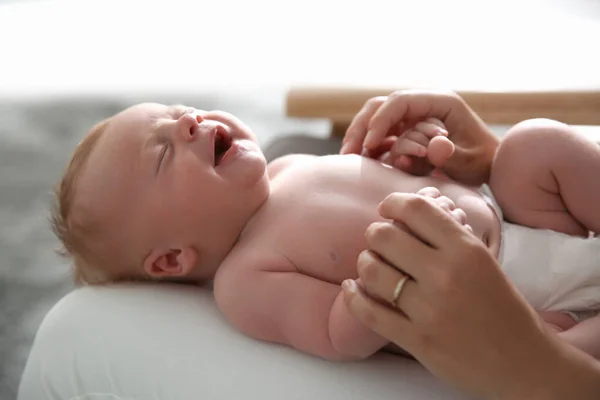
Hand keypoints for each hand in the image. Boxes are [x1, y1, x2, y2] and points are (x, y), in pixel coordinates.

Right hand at [341, 90, 499, 185]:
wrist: (491, 167)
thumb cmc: (483, 162)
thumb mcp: (470, 161)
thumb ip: (450, 155)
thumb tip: (430, 147)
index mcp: (439, 102)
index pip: (399, 101)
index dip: (380, 121)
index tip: (370, 146)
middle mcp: (422, 106)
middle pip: (381, 106)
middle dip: (362, 127)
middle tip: (350, 153)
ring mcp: (413, 118)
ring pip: (376, 119)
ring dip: (360, 137)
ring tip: (348, 159)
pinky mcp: (406, 132)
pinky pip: (381, 135)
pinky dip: (368, 147)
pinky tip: (359, 162)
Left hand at [341, 191, 572, 398]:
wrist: (524, 363)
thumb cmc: (503, 308)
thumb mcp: (484, 261)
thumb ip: (449, 236)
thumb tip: (408, 211)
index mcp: (467, 250)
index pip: (415, 209)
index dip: (393, 203)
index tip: (387, 209)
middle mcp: (446, 274)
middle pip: (384, 235)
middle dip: (376, 235)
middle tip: (380, 242)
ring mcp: (429, 309)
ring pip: (372, 270)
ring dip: (365, 264)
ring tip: (372, 266)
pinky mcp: (417, 339)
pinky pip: (369, 312)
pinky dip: (354, 296)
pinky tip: (353, 288)